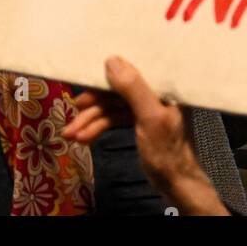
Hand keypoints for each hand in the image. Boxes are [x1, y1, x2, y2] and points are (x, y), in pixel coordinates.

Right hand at [61, 56, 227, 214]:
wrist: (176, 185)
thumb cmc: (168, 152)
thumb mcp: (151, 118)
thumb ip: (133, 89)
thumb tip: (111, 59)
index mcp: (162, 85)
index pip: (131, 70)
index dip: (106, 74)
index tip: (85, 79)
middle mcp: (153, 92)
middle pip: (116, 90)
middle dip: (93, 104)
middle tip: (74, 110)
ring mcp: (144, 107)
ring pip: (111, 107)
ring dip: (90, 120)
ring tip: (70, 134)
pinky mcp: (138, 121)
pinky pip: (113, 119)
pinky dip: (98, 128)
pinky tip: (83, 137)